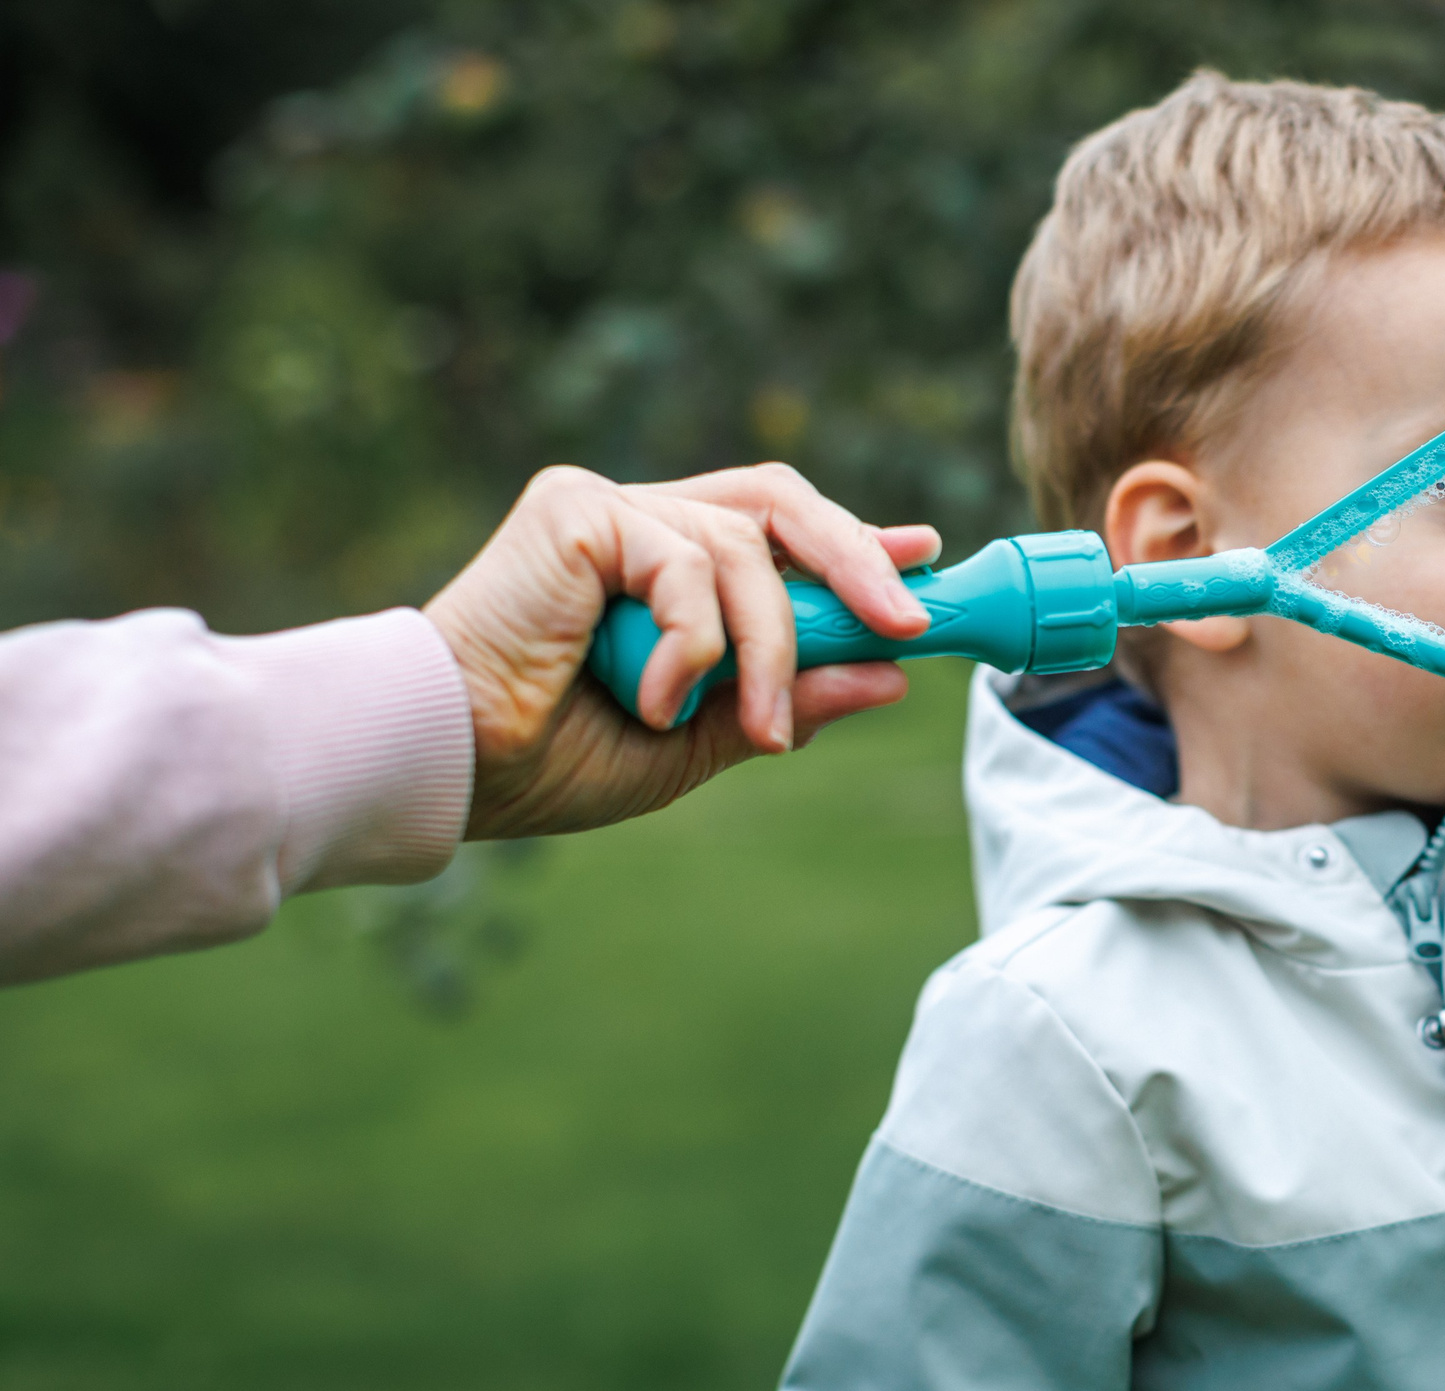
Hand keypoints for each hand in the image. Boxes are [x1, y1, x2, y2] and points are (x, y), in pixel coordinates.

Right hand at [424, 463, 937, 839]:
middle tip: (907, 625)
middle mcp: (639, 519)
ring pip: (745, 552)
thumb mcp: (702, 738)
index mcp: (664, 564)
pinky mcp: (578, 509)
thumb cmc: (553, 758)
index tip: (921, 557)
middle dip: (855, 561)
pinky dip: (692, 645)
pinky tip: (653, 701)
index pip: (778, 528)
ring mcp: (608, 506)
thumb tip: (890, 674)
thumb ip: (789, 701)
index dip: (853, 540)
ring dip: (770, 651)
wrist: (456, 766)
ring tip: (754, 728)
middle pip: (779, 502)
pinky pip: (688, 565)